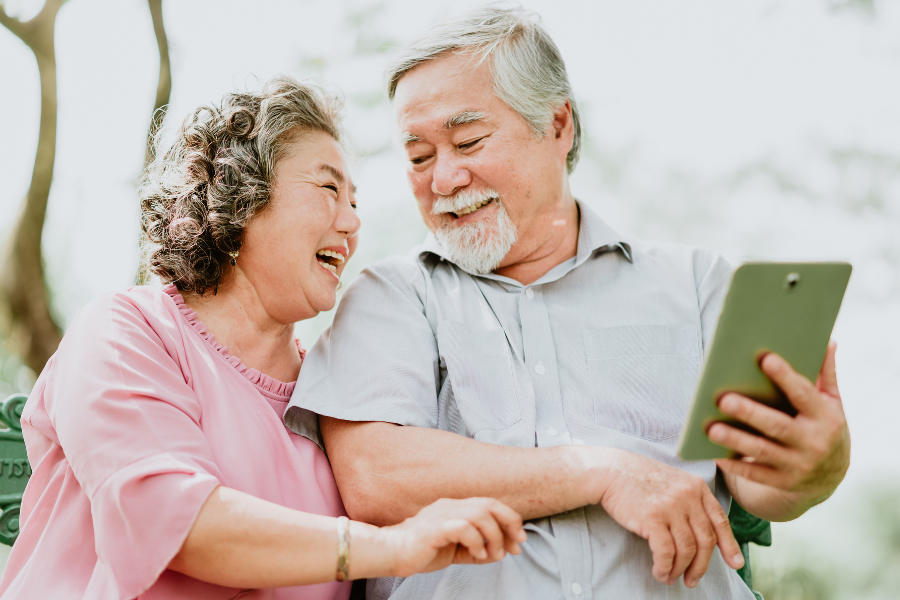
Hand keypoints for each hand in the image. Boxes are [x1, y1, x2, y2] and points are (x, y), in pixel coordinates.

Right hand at [380, 497, 525, 577]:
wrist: (390, 553)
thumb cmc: (421, 551)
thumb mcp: (456, 551)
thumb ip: (477, 549)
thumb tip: (501, 551)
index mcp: (455, 507)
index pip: (490, 504)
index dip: (510, 520)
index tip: (519, 541)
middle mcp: (450, 505)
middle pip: (489, 503)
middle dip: (509, 522)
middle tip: (517, 544)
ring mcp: (441, 514)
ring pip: (479, 514)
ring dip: (494, 535)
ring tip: (493, 554)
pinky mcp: (434, 528)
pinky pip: (463, 527)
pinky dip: (477, 540)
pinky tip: (478, 553)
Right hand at [597, 448, 744, 587]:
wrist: (610, 470)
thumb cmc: (638, 478)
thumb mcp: (673, 481)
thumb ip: (690, 500)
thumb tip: (701, 532)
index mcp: (696, 487)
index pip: (720, 521)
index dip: (729, 545)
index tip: (735, 564)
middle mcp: (688, 496)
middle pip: (706, 540)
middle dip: (701, 566)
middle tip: (692, 580)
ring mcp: (671, 507)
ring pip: (687, 550)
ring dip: (680, 569)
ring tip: (671, 577)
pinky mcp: (652, 518)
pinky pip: (666, 552)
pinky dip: (665, 567)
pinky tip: (659, 572)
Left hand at [710, 342, 850, 511]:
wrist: (830, 476)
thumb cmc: (824, 427)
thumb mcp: (832, 402)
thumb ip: (825, 374)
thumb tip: (828, 341)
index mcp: (826, 418)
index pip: (804, 394)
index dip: (785, 377)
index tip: (764, 358)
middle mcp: (814, 443)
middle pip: (777, 426)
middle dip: (750, 412)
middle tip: (723, 399)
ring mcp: (798, 466)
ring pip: (762, 451)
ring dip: (735, 440)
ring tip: (710, 428)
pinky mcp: (782, 482)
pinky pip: (754, 474)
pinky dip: (734, 464)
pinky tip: (714, 454)